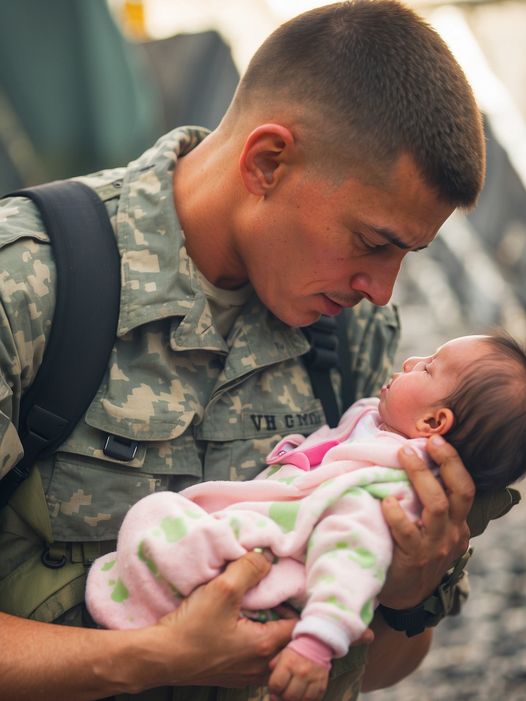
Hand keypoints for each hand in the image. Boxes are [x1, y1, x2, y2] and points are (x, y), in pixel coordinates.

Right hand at [148, 551, 295, 687]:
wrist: (158, 657)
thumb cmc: (190, 629)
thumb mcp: (222, 589)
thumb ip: (249, 569)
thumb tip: (267, 558)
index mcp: (264, 647)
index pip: (300, 625)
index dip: (296, 603)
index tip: (288, 587)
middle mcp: (260, 665)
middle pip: (287, 637)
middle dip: (283, 614)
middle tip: (274, 594)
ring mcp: (246, 673)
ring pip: (271, 647)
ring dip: (268, 627)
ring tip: (258, 606)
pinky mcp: (231, 673)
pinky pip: (254, 655)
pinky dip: (253, 638)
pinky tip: (239, 621)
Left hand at [268, 648, 328, 700]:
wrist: (318, 643)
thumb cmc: (299, 648)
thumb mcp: (282, 652)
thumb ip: (274, 665)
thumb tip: (270, 680)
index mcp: (289, 663)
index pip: (276, 685)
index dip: (273, 689)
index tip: (274, 688)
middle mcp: (301, 672)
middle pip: (288, 696)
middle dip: (282, 696)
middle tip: (282, 693)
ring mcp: (312, 679)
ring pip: (301, 700)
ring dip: (294, 700)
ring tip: (292, 695)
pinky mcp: (321, 685)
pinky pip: (313, 700)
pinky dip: (306, 700)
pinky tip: (302, 696)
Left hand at [379, 436, 474, 608]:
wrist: (403, 597)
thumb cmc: (411, 554)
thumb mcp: (430, 531)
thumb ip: (426, 504)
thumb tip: (409, 462)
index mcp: (457, 524)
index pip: (465, 487)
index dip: (453, 461)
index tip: (436, 439)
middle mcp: (452, 533)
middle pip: (459, 492)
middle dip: (446, 462)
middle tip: (425, 442)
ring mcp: (435, 546)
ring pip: (437, 506)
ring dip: (420, 476)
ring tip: (403, 455)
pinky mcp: (414, 558)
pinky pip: (407, 531)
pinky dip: (396, 513)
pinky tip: (386, 501)